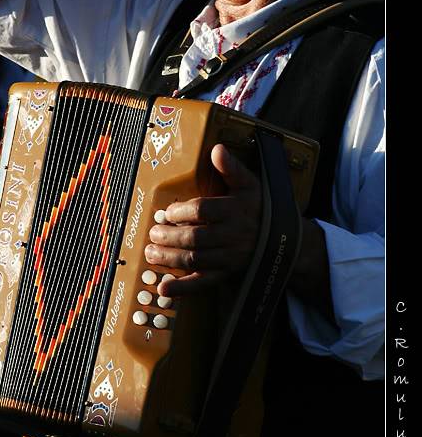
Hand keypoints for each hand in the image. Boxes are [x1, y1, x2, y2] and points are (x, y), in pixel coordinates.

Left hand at [145, 144, 261, 296]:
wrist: (285, 240)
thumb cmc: (261, 207)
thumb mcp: (250, 184)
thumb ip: (231, 168)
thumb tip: (217, 149)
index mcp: (235, 210)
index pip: (203, 210)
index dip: (181, 212)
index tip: (167, 212)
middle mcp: (232, 235)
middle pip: (195, 237)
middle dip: (169, 237)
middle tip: (153, 233)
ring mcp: (229, 257)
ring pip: (195, 260)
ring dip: (169, 258)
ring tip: (151, 252)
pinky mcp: (226, 274)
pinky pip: (203, 283)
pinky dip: (182, 288)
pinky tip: (165, 288)